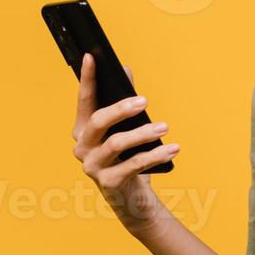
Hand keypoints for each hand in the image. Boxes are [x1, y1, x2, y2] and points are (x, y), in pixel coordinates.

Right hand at [71, 52, 176, 236]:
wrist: (131, 197)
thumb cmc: (128, 155)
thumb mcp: (126, 127)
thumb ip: (125, 99)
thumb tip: (125, 68)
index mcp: (83, 129)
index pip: (84, 100)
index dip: (87, 79)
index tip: (91, 57)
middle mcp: (82, 147)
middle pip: (98, 122)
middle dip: (121, 109)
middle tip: (145, 101)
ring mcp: (92, 166)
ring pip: (116, 143)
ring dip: (143, 134)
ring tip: (164, 127)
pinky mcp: (108, 182)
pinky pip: (133, 165)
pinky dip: (155, 156)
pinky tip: (172, 149)